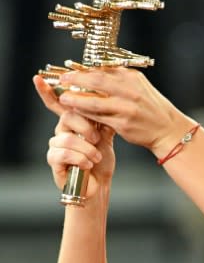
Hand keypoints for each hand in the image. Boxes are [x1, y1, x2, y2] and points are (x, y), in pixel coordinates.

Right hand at [34, 75, 114, 196]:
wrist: (100, 184)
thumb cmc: (101, 161)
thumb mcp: (106, 138)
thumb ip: (103, 120)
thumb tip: (107, 102)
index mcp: (72, 123)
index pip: (59, 104)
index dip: (47, 91)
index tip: (38, 78)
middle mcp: (61, 131)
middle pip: (67, 117)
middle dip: (86, 127)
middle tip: (98, 139)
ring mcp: (56, 146)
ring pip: (68, 138)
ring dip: (87, 149)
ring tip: (96, 158)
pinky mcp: (54, 161)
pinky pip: (64, 154)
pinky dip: (81, 159)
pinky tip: (88, 165)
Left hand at [48, 67, 185, 154]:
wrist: (167, 129)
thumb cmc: (150, 108)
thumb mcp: (138, 87)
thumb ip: (119, 80)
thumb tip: (93, 73)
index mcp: (132, 77)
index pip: (103, 69)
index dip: (83, 70)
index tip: (70, 70)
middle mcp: (130, 90)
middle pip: (96, 81)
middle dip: (76, 80)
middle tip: (62, 80)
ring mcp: (127, 108)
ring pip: (94, 101)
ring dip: (76, 100)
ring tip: (64, 98)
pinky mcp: (123, 124)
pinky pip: (98, 118)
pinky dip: (85, 115)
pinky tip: (76, 113)